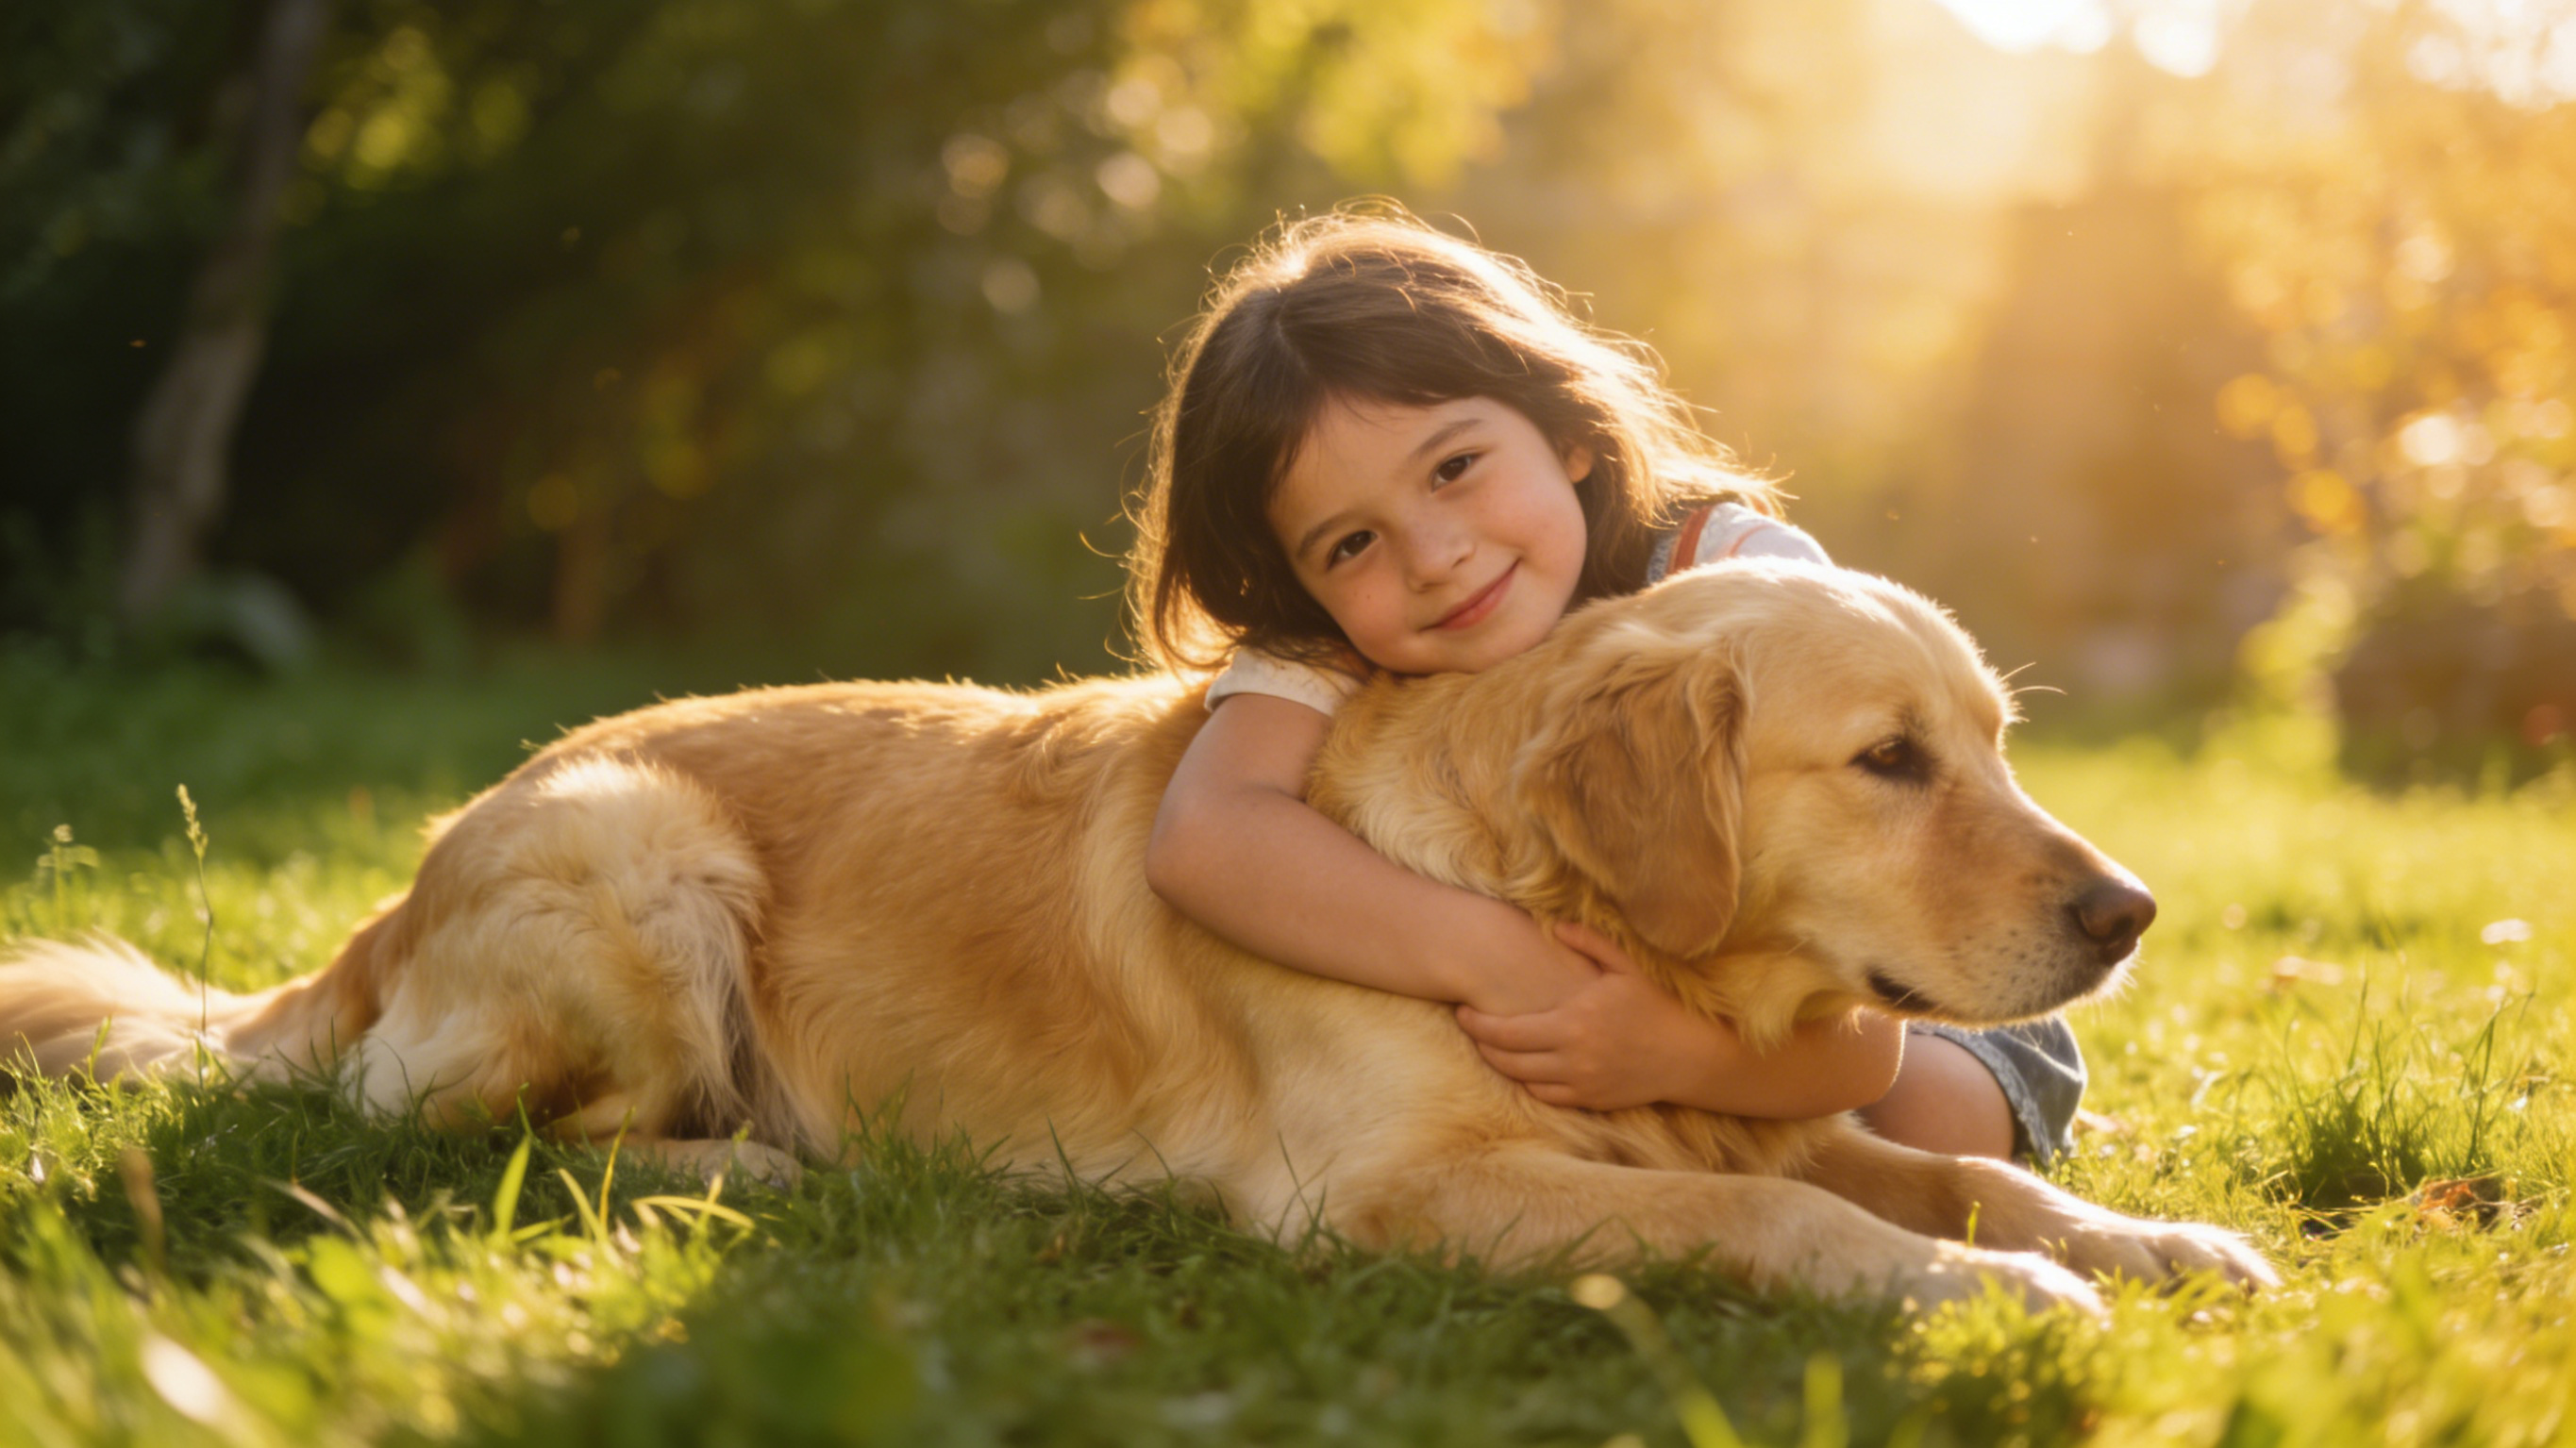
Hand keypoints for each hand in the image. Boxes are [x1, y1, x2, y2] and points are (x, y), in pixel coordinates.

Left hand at [1454, 922, 1743, 1110]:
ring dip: (1499, 1065)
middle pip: (1505, 1058)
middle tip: (1469, 1028)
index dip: (1476, 1024)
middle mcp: (1571, 1056)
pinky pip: (1545, 1096)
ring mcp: (1580, 1082)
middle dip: (1480, 1043)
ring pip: (1521, 1079)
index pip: (1506, 1030)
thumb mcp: (1624, 968)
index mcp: (1573, 1021)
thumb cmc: (1653, 1007)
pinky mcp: (1589, 1100)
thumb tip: (1554, 924)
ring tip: (1489, 1047)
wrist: (1685, 1055)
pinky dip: (1527, 1083)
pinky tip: (1522, 1067)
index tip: (1461, 1012)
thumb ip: (1588, 943)